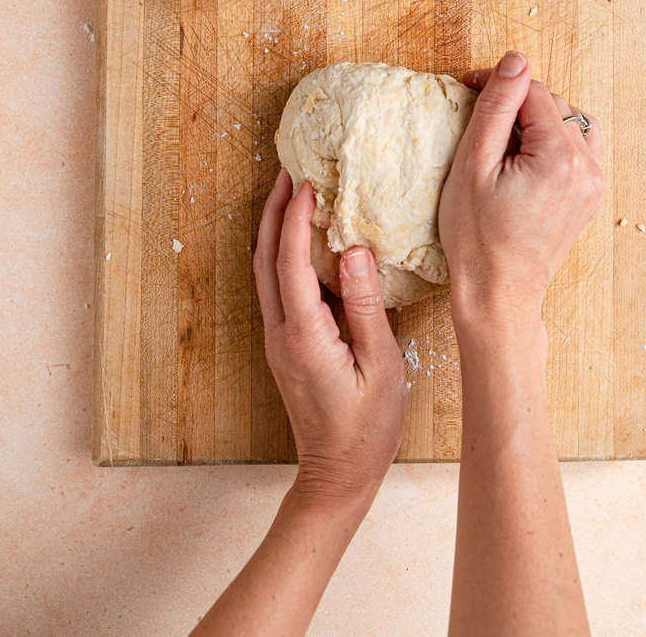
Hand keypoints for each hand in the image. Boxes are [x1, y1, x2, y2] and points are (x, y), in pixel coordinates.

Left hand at [254, 171, 406, 508]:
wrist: (337, 475)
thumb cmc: (367, 427)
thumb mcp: (380, 365)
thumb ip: (365, 306)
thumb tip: (355, 250)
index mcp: (304, 336)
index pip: (290, 264)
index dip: (295, 219)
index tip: (307, 182)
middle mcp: (281, 334)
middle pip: (265, 260)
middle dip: (273, 212)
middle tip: (289, 172)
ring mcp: (278, 340)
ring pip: (265, 273)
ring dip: (274, 231)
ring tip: (291, 194)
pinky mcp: (285, 345)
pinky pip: (276, 289)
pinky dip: (282, 255)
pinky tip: (301, 242)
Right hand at [439, 51, 604, 334]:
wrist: (498, 294)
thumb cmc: (476, 237)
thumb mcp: (473, 164)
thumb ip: (497, 107)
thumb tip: (515, 60)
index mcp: (559, 156)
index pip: (533, 91)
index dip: (499, 83)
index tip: (468, 86)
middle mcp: (587, 167)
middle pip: (554, 104)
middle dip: (517, 104)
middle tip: (478, 120)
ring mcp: (593, 184)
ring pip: (570, 123)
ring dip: (538, 120)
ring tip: (502, 142)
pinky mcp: (589, 196)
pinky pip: (578, 149)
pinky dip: (553, 142)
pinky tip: (523, 160)